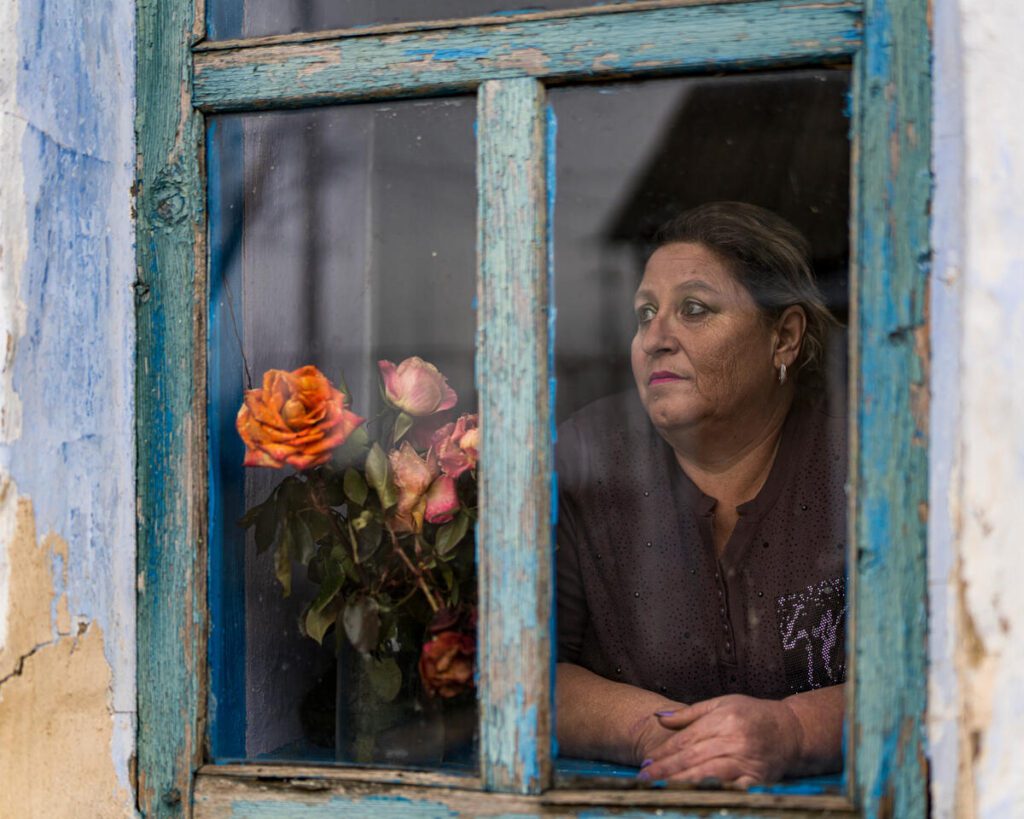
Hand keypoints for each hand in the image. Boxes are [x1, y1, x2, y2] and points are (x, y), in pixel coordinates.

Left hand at [637, 694, 802, 787]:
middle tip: (645, 779)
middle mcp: (734, 740)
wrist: (792, 730)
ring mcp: (746, 761)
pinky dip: (714, 793)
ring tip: (662, 789)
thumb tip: (659, 718)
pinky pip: (732, 790)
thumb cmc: (753, 715)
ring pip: (707, 775)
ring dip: (682, 783)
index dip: (664, 752)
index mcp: (723, 719)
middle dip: (666, 770)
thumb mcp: (722, 704)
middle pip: (692, 758)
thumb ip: (689, 714)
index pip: (686, 739)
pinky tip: (696, 797)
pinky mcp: (757, 780)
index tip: (646, 761)